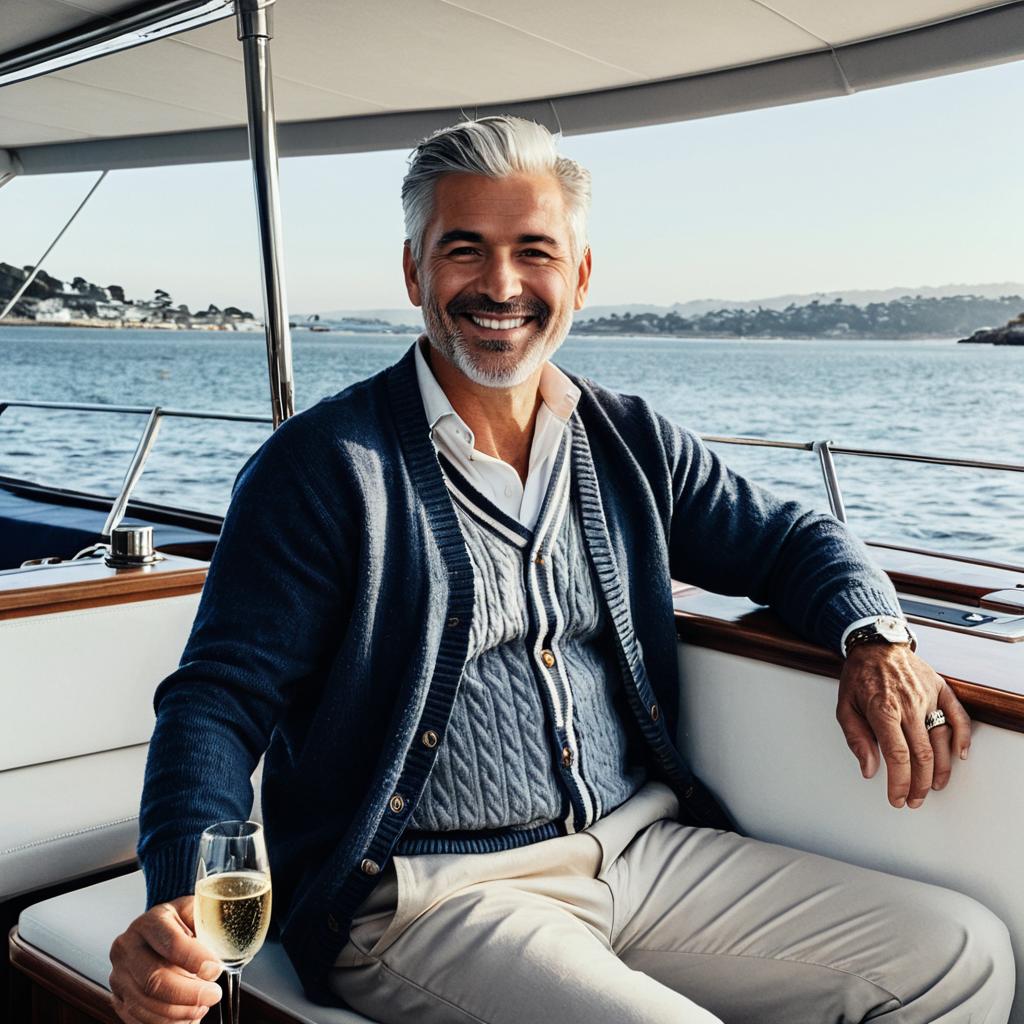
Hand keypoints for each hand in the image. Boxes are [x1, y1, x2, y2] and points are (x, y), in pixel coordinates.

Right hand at [109, 895, 222, 1023]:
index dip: (196, 959)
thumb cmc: (183, 924)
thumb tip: (217, 959)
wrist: (159, 934)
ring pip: (145, 1004)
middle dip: (189, 993)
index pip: (172, 943)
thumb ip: (207, 930)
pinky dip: (165, 1023)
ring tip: (201, 1006)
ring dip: (178, 1012)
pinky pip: (138, 1019)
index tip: (216, 969)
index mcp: (151, 921)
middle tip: (213, 995)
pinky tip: (185, 1016)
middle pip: (154, 979)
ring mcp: (118, 974)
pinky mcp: (118, 997)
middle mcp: (128, 947)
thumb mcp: (197, 914)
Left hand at [835, 643, 970, 808]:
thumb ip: (856, 739)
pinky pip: (958, 716)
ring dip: (941, 770)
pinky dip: (963, 738)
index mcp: (883, 710)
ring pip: (941, 741)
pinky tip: (960, 755)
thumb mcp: (844, 707)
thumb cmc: (858, 677)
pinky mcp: (941, 689)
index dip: (899, 782)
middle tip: (914, 799)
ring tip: (934, 786)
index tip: (897, 798)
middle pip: (922, 755)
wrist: (876, 645)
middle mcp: (909, 705)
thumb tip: (868, 770)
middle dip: (920, 784)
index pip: (897, 756)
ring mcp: (928, 697)